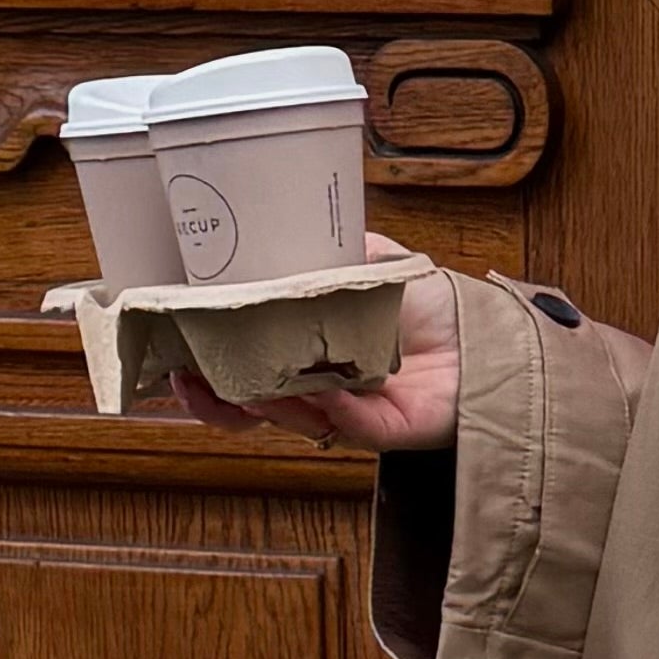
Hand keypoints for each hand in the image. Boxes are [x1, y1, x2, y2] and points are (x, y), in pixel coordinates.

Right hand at [173, 232, 461, 452]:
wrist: (485, 328)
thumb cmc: (430, 301)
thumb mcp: (367, 259)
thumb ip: (323, 249)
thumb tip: (271, 227)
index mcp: (305, 352)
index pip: (243, 368)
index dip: (205, 368)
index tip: (173, 353)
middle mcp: (319, 389)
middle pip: (252, 407)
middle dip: (213, 397)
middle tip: (185, 377)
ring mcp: (349, 413)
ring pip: (291, 420)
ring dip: (261, 402)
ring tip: (238, 382)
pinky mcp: (384, 431)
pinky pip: (348, 425)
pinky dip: (330, 406)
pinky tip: (318, 388)